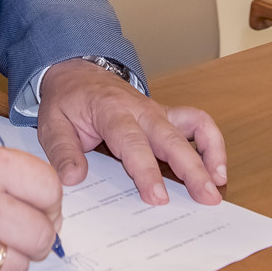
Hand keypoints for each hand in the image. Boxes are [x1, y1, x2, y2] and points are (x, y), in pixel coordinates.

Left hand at [37, 57, 226, 206]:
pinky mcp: (166, 116)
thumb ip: (63, 152)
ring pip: (193, 126)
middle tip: (207, 198)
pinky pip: (198, 122)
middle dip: (192, 169)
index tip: (158, 197)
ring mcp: (157, 111)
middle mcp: (140, 109)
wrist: (76, 71)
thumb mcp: (52, 123)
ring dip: (211, 153)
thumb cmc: (67, 100)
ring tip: (219, 183)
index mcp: (111, 111)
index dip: (147, 171)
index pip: (132, 142)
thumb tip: (73, 179)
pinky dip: (212, 142)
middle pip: (171, 138)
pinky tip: (217, 168)